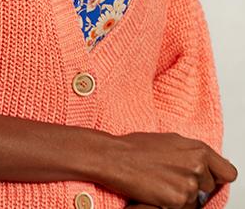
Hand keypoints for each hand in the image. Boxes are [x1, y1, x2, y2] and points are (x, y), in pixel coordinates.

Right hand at [96, 130, 237, 208]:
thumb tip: (204, 162)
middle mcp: (197, 167)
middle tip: (174, 177)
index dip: (217, 176)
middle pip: (209, 187)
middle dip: (195, 185)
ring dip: (182, 196)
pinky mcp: (177, 201)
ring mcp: (188, 186)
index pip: (227, 172)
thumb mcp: (171, 140)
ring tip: (162, 182)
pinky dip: (171, 203)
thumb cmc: (137, 146)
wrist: (117, 157)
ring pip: (196, 200)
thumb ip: (192, 152)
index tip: (208, 177)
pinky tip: (157, 191)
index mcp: (198, 149)